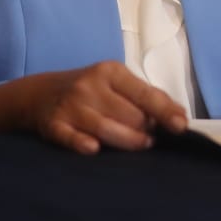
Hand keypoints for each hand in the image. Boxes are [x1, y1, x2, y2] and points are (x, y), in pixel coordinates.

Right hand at [0, 61, 187, 154]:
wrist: (38, 94)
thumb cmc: (90, 91)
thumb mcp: (116, 84)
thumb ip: (146, 98)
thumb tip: (179, 117)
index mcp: (112, 71)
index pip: (145, 94)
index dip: (165, 111)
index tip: (181, 126)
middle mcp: (91, 85)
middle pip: (130, 116)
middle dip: (146, 131)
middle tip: (150, 138)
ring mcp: (70, 105)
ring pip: (107, 129)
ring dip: (127, 142)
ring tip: (138, 145)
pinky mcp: (52, 124)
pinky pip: (71, 138)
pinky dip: (84, 144)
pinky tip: (95, 149)